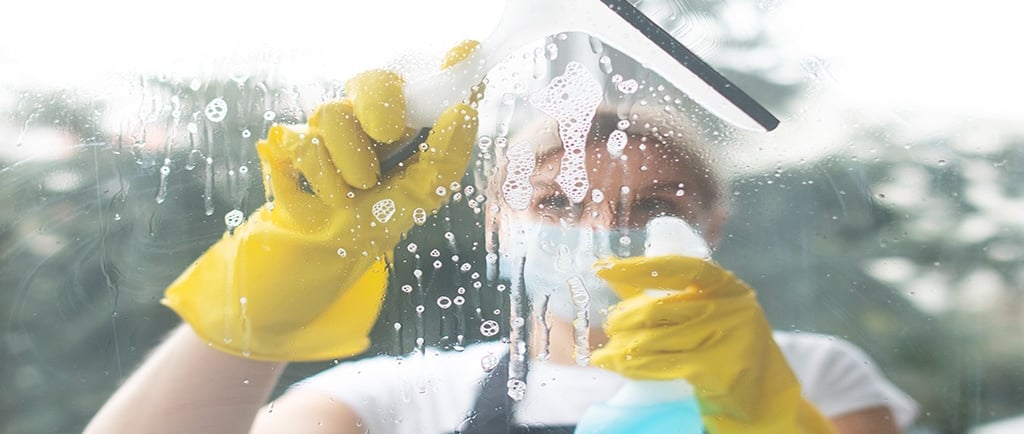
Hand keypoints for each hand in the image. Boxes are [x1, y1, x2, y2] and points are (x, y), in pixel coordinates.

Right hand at [162, 41, 481, 361]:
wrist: (328, 253)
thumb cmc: (379, 217)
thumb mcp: (423, 194)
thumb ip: (447, 154)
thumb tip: (463, 110)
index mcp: (405, 120)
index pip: (427, 82)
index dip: (449, 65)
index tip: (467, 52)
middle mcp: (366, 114)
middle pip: (372, 80)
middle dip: (380, 105)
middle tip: (388, 133)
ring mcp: (327, 125)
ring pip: (332, 114)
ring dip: (350, 164)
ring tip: (357, 189)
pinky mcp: (289, 141)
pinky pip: (303, 143)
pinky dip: (321, 177)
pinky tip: (327, 195)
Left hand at [590, 255, 836, 433]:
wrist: (762, 394)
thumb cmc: (725, 345)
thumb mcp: (707, 312)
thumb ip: (666, 294)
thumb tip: (611, 272)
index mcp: (727, 286)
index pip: (680, 268)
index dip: (639, 267)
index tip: (605, 268)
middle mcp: (731, 309)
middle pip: (659, 309)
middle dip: (624, 318)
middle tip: (610, 326)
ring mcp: (726, 340)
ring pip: (654, 340)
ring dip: (622, 347)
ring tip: (606, 353)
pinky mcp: (715, 370)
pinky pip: (659, 365)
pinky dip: (632, 366)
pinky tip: (617, 365)